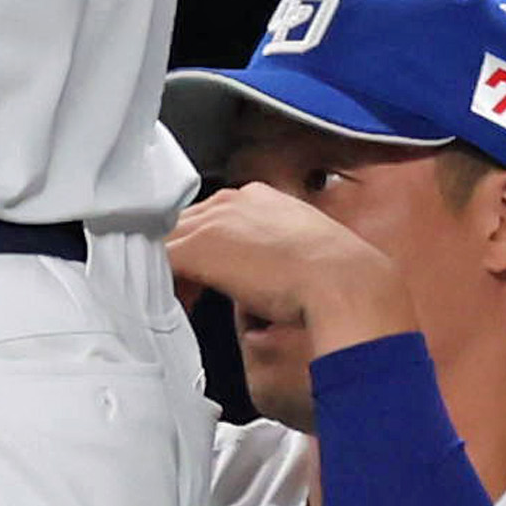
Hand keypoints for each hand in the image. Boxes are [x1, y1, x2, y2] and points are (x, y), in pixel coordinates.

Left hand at [166, 182, 418, 354]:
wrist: (345, 283)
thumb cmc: (337, 276)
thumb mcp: (304, 251)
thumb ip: (275, 251)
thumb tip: (263, 273)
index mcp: (259, 198)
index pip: (213, 219)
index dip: (205, 250)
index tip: (209, 276)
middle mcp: (232, 201)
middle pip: (184, 226)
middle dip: (183, 260)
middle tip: (188, 293)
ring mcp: (212, 222)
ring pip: (168, 243)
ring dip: (170, 273)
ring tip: (179, 303)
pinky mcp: (198, 247)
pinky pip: (161, 263)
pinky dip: (161, 285)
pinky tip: (172, 307)